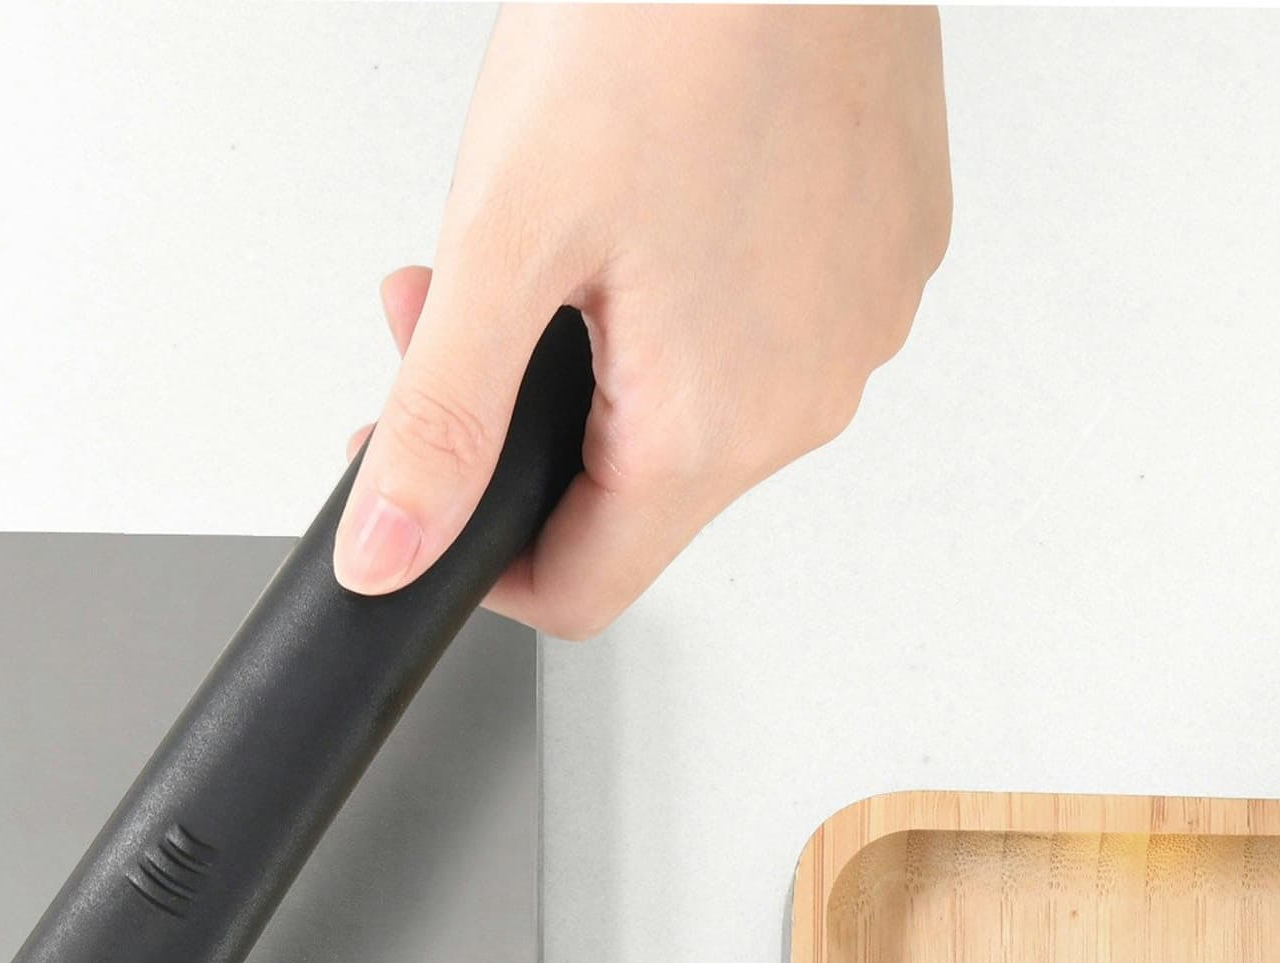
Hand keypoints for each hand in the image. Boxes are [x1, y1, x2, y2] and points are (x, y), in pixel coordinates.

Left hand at [339, 4, 949, 637]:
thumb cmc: (672, 19)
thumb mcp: (509, 235)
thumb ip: (441, 420)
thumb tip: (390, 553)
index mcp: (719, 425)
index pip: (581, 589)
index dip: (479, 548)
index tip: (422, 459)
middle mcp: (813, 392)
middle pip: (633, 489)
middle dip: (525, 411)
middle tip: (458, 288)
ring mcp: (862, 315)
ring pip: (696, 398)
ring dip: (600, 340)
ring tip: (561, 211)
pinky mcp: (889, 241)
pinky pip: (766, 313)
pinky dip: (691, 276)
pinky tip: (656, 178)